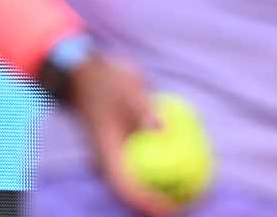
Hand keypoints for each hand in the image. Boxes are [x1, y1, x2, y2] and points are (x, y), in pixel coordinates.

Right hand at [69, 54, 179, 216]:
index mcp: (106, 156)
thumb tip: (160, 126)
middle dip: (157, 205)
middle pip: (133, 195)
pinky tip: (184, 164)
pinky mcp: (122, 149)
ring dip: (160, 191)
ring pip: (137, 183)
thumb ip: (141, 110)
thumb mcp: (124, 91)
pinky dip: (161, 170)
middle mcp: (108, 162)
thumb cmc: (105, 82)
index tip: (171, 209)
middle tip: (189, 204)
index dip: (148, 204)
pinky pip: (142, 166)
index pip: (127, 190)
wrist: (86, 73)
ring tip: (191, 192)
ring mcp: (114, 157)